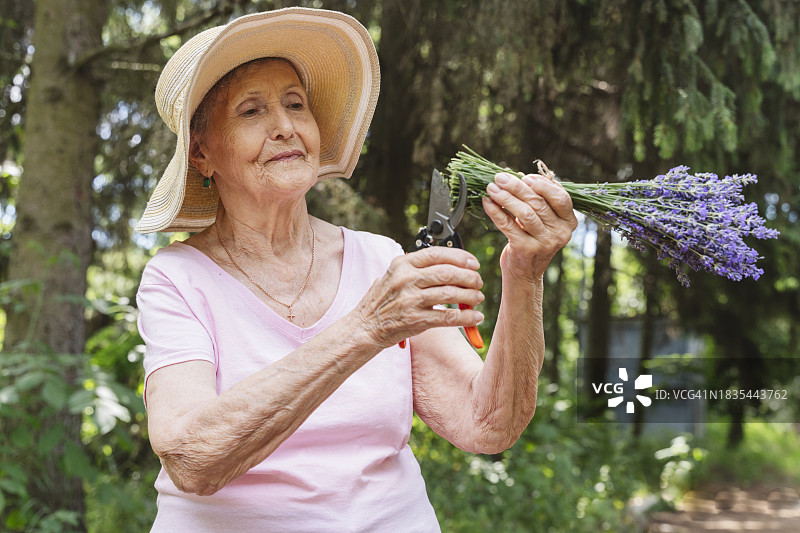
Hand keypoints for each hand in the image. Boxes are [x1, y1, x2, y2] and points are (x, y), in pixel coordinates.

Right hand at [354, 246, 484, 347]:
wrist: (364, 327)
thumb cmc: (381, 302)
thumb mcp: (393, 276)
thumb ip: (417, 268)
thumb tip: (452, 266)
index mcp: (401, 264)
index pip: (437, 254)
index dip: (460, 257)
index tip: (473, 263)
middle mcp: (406, 279)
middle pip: (448, 273)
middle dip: (469, 277)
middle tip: (478, 281)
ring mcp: (410, 300)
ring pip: (451, 294)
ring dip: (471, 296)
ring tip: (478, 298)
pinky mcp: (416, 320)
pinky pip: (448, 317)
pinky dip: (466, 317)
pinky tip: (475, 317)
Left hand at [482, 172, 577, 280]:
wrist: (525, 273)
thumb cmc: (533, 240)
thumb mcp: (544, 221)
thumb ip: (539, 201)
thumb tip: (519, 177)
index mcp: (568, 222)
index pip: (560, 198)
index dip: (542, 184)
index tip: (524, 177)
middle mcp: (560, 233)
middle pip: (538, 203)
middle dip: (516, 187)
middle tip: (500, 178)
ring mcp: (544, 243)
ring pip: (524, 213)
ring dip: (505, 197)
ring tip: (491, 188)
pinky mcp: (525, 249)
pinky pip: (508, 225)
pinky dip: (496, 211)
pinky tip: (487, 202)